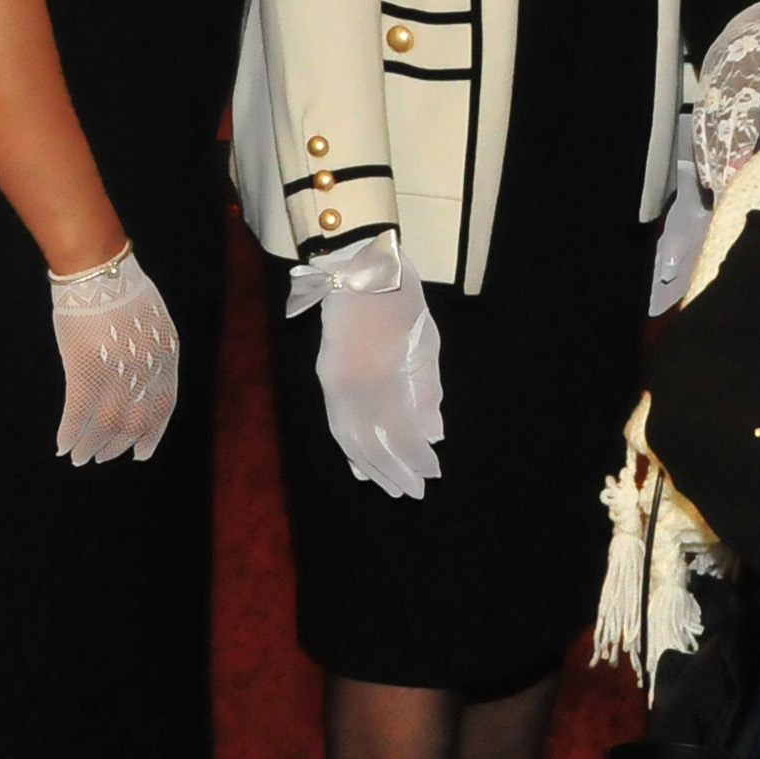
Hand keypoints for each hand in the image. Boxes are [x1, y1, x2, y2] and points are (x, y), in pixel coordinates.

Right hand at [47, 244, 180, 464]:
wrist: (97, 270)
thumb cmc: (121, 288)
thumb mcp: (153, 321)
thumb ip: (152, 353)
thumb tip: (142, 383)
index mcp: (166, 355)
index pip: (163, 406)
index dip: (151, 434)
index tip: (141, 452)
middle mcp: (145, 369)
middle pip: (134, 421)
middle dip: (118, 445)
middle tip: (102, 457)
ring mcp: (117, 371)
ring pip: (106, 425)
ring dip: (91, 446)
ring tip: (80, 457)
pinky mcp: (86, 369)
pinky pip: (78, 413)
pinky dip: (70, 433)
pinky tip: (62, 445)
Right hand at [294, 238, 446, 495]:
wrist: (355, 265)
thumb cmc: (400, 299)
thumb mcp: (426, 341)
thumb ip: (428, 391)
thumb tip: (434, 435)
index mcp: (382, 377)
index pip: (400, 434)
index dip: (416, 458)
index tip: (434, 474)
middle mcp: (352, 388)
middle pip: (371, 444)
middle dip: (394, 471)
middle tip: (413, 492)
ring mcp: (333, 383)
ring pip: (349, 439)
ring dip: (370, 466)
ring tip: (389, 486)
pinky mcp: (325, 378)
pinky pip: (336, 424)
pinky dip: (350, 448)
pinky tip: (360, 464)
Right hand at [694, 0, 759, 196]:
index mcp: (757, 58)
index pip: (745, 105)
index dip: (739, 140)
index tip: (739, 170)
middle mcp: (730, 67)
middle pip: (719, 119)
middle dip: (721, 158)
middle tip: (727, 195)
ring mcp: (718, 72)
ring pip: (707, 119)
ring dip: (710, 155)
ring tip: (717, 191)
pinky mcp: (715, 76)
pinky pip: (704, 113)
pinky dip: (704, 141)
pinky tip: (710, 168)